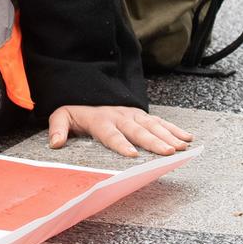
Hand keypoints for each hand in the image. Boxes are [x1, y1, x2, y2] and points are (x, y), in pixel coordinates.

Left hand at [47, 106, 193, 158]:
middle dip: (154, 141)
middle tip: (168, 152)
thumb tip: (55, 143)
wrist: (88, 88)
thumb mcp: (62, 115)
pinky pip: (160, 121)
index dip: (121, 143)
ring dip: (168, 135)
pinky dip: (174, 129)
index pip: (111, 133)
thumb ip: (58, 128)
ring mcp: (132, 114)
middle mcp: (119, 116)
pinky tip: (187, 138)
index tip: (132, 154)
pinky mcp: (141, 115)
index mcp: (100, 119)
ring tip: (181, 146)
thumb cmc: (77, 109)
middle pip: (138, 130)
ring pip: (153, 125)